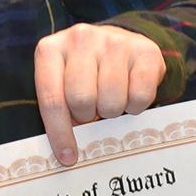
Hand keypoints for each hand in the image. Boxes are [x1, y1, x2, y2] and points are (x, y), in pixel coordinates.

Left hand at [34, 23, 165, 166]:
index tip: (67, 157)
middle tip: (92, 111)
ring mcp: (113, 41)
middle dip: (87, 115)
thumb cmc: (84, 71)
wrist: (119, 40)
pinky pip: (140, 96)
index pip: (51, 98)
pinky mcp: (145, 50)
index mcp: (50, 49)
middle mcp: (80, 38)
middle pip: (81, 100)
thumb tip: (67, 154)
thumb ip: (59, 109)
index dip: (59, 132)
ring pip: (112, 100)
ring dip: (111, 111)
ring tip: (109, 100)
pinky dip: (135, 106)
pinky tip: (128, 93)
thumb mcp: (62, 82)